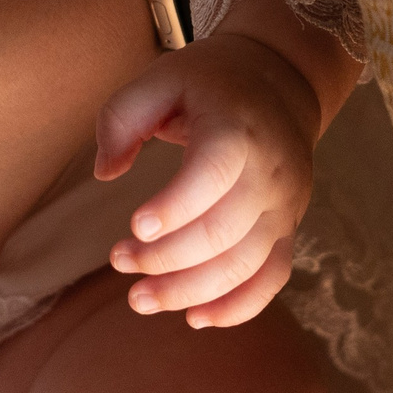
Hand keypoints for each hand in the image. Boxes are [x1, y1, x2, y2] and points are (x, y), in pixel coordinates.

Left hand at [94, 30, 323, 329]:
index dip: (174, 208)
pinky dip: (238, 307)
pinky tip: (195, 317)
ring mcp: (284, 205)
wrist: (281, 82)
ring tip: (140, 299)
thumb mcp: (162, 76)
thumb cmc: (212, 81)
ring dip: (190, 291)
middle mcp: (269, 172)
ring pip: (244, 265)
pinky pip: (272, 279)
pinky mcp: (288, 227)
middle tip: (118, 261)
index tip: (134, 226)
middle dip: (166, 259)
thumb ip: (122, 117)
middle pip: (223, 232)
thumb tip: (105, 173)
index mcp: (237, 129)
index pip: (212, 175)